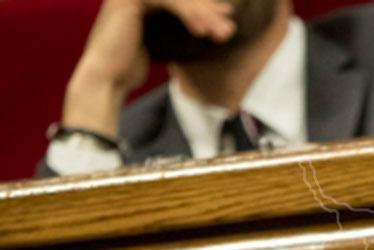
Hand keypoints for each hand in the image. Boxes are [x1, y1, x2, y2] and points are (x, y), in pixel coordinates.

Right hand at [62, 0, 235, 136]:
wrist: (107, 79)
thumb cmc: (132, 66)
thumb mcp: (163, 41)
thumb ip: (181, 26)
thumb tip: (212, 22)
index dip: (204, 7)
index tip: (226, 20)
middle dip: (207, 10)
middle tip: (228, 27)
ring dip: (202, 14)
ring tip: (220, 33)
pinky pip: (168, 1)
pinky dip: (188, 15)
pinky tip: (201, 32)